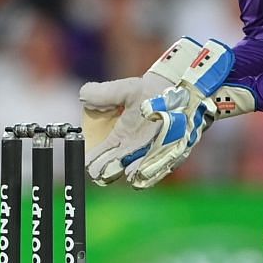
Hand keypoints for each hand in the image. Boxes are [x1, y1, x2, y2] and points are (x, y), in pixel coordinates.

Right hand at [79, 37, 244, 188]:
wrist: (179, 93)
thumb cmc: (150, 92)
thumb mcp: (123, 89)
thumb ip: (101, 93)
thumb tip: (83, 98)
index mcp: (116, 138)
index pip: (96, 158)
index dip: (91, 161)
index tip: (88, 161)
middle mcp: (130, 152)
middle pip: (111, 170)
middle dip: (107, 171)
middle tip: (105, 169)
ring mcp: (148, 158)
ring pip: (133, 173)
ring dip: (129, 171)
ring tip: (127, 169)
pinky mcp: (167, 160)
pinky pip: (155, 172)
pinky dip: (147, 173)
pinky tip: (142, 170)